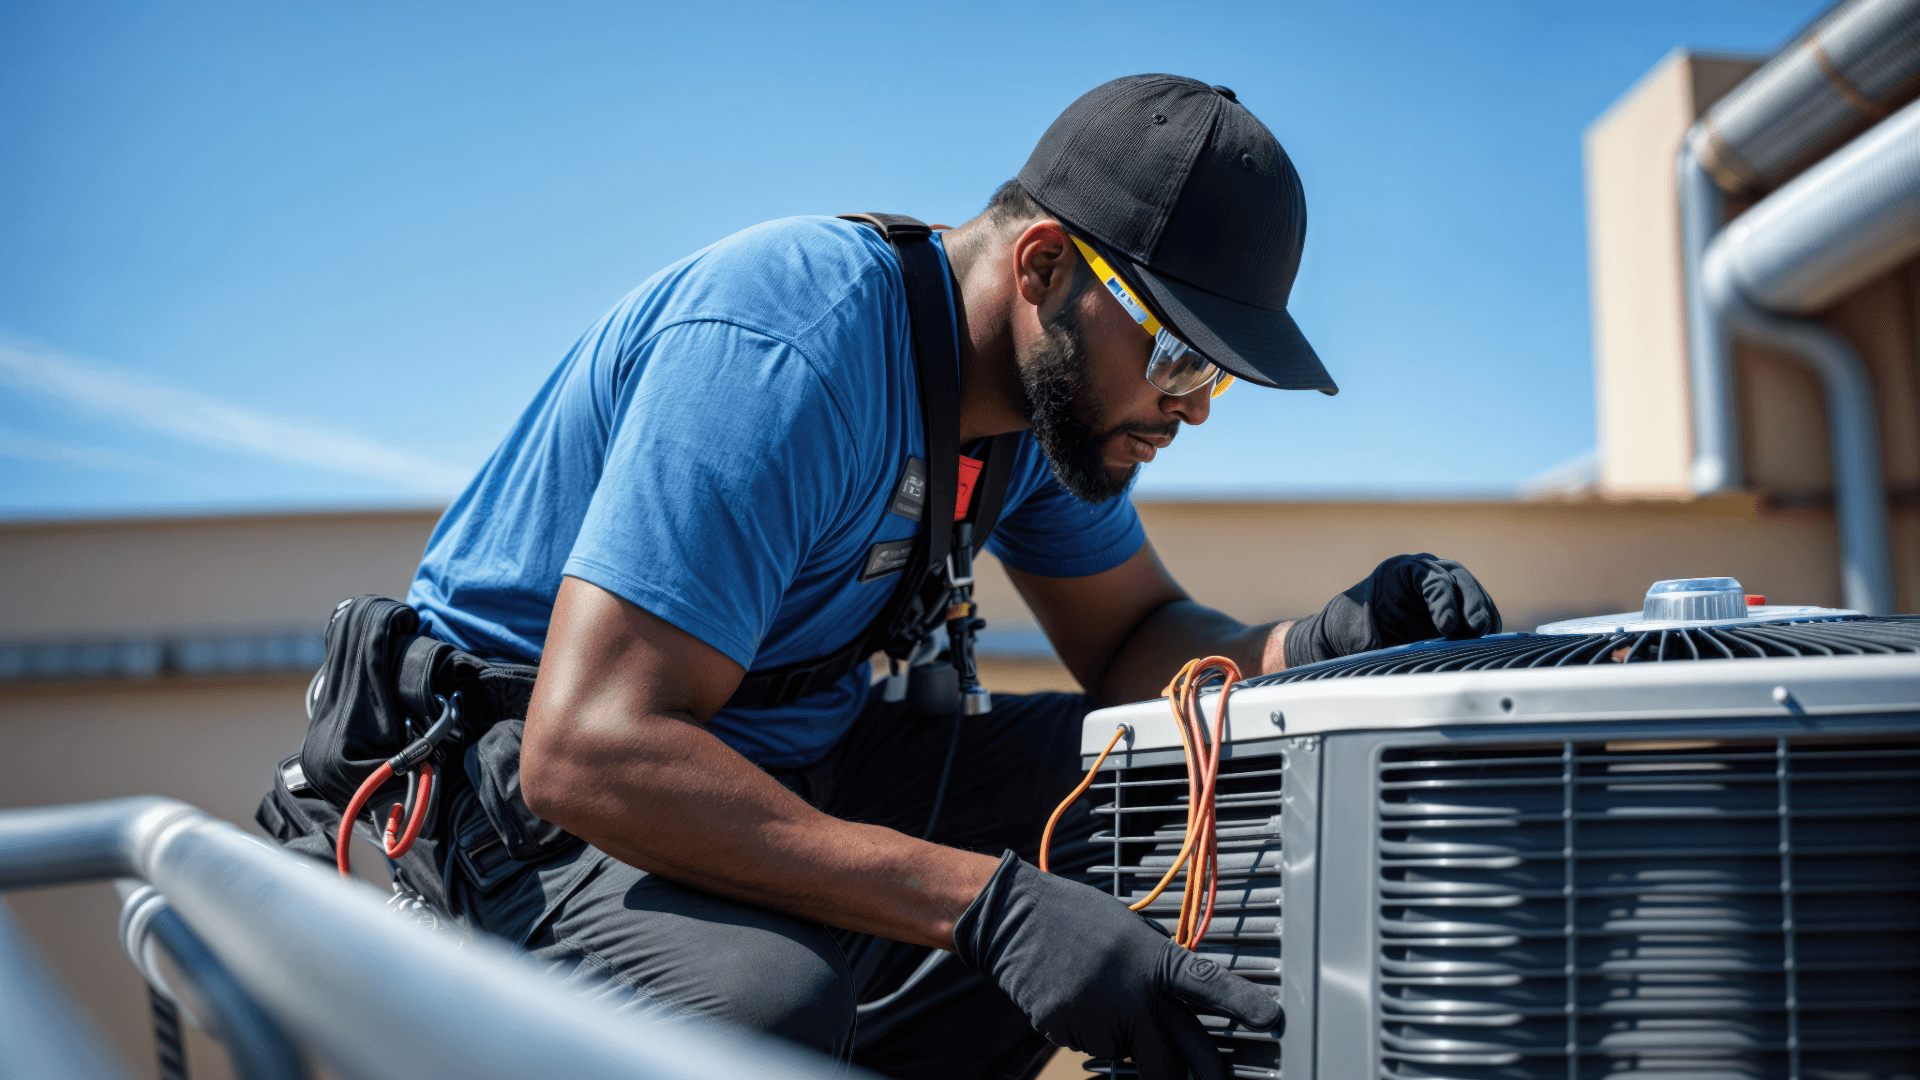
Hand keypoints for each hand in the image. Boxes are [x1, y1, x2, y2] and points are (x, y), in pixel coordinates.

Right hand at [953, 853, 1280, 1079]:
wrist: (1015, 919)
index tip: (1275, 1021)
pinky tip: (1073, 998)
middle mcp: (1132, 994)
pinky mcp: (1068, 1031)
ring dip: (1126, 1046)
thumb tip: (1178, 1008)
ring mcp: (1100, 1018)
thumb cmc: (1075, 917)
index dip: (1244, 1004)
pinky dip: (1088, 1034)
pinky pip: (1090, 1049)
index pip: (1209, 986)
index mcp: (1153, 960)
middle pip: (1172, 1063)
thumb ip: (1157, 970)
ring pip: (1128, 1059)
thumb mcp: (1130, 932)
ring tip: (1100, 999)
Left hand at [1284, 553, 1501, 666]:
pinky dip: (1484, 623)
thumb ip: (1383, 648)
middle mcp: (1423, 572)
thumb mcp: (1360, 637)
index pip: (1431, 579)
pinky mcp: (1452, 606)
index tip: (1446, 626)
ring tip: (1486, 638)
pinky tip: (1487, 641)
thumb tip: (1406, 671)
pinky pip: (1474, 609)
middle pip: (1458, 579)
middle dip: (1471, 604)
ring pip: (1471, 593)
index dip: (1443, 601)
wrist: (1345, 633)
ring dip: (1482, 615)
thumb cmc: (1350, 630)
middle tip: (1478, 629)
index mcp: (1398, 571)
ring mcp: (1440, 586)